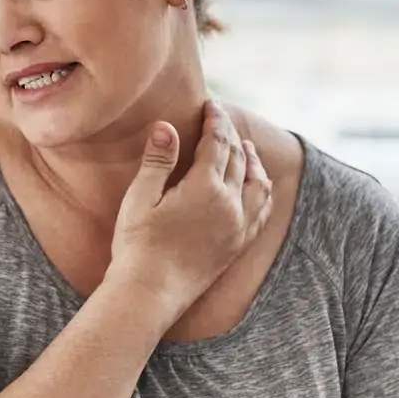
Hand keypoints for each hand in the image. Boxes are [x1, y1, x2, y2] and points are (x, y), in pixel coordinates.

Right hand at [110, 99, 271, 314]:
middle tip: (221, 121)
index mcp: (205, 188)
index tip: (211, 105)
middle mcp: (230, 204)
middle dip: (231, 135)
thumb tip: (166, 126)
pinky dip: (261, 190)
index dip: (215, 120)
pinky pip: (262, 210)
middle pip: (240, 158)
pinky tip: (255, 187)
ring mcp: (238, 226)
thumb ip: (158, 161)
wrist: (150, 292)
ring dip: (253, 161)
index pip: (218, 142)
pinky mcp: (238, 245)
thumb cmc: (137, 245)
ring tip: (246, 149)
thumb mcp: (140, 198)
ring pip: (258, 183)